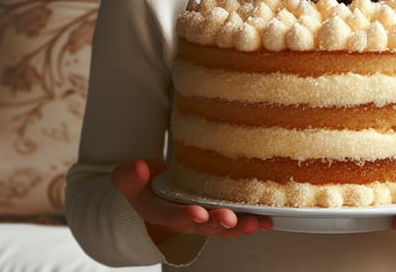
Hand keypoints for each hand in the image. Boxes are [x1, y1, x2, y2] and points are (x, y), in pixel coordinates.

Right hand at [111, 159, 272, 241]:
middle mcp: (182, 220)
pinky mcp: (214, 215)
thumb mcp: (129, 180)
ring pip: (220, 227)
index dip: (184, 215)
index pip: (171, 216)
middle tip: (230, 219)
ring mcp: (201, 219)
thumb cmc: (143, 186)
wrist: (150, 196)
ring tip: (255, 223)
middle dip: (217, 223)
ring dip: (238, 227)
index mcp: (159, 212)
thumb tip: (138, 167)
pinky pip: (232, 223)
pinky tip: (266, 221)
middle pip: (201, 225)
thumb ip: (129, 176)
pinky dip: (249, 223)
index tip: (198, 213)